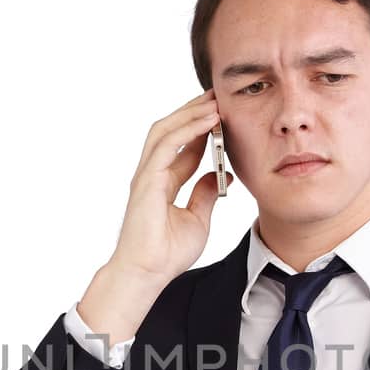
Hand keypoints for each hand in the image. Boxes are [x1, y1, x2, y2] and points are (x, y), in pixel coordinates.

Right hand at [108, 88, 233, 285]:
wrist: (147, 274)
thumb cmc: (166, 255)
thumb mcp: (198, 220)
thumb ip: (204, 195)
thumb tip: (218, 176)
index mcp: (163, 183)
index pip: (182, 147)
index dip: (201, 129)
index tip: (222, 115)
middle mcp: (152, 174)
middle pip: (171, 131)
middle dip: (193, 112)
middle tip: (217, 95)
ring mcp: (147, 175)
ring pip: (166, 131)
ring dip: (190, 113)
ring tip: (214, 100)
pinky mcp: (146, 179)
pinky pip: (168, 144)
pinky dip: (188, 129)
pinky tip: (208, 120)